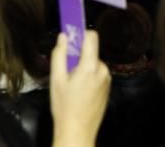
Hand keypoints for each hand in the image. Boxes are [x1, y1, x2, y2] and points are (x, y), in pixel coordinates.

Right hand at [50, 31, 110, 146]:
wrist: (77, 131)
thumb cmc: (64, 106)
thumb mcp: (56, 79)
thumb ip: (59, 55)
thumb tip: (63, 36)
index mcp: (90, 66)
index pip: (92, 37)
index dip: (81, 33)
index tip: (71, 37)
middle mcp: (102, 70)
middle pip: (91, 51)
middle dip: (78, 56)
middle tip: (66, 69)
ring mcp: (107, 79)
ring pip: (93, 63)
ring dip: (83, 67)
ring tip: (71, 84)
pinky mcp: (107, 88)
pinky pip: (97, 74)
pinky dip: (88, 76)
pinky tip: (79, 91)